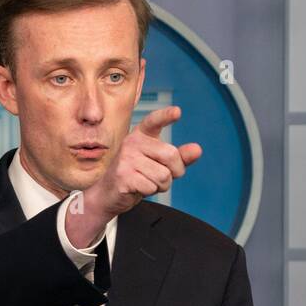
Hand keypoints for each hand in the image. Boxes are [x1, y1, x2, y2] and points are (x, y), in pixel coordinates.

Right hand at [69, 105, 201, 247]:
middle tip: (162, 177)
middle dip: (174, 172)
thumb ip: (179, 157)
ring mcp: (126, 159)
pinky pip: (152, 186)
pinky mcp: (123, 175)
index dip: (166, 116)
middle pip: (171, 155)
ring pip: (164, 175)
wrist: (108, 194)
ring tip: (147, 182)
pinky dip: (150, 192)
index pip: (154, 122)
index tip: (177, 112)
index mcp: (141, 135)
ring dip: (161, 185)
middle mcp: (132, 142)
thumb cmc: (136, 175)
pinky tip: (138, 188)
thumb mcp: (160, 164)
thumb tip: (197, 149)